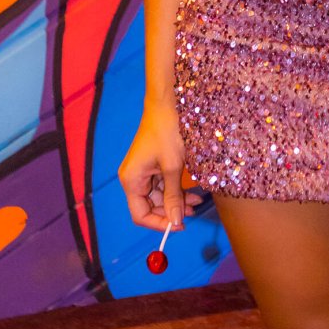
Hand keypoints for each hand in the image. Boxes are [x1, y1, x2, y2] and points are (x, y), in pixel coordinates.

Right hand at [118, 99, 202, 231]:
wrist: (168, 103)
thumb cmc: (168, 132)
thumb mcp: (172, 167)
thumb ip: (173, 196)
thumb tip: (176, 222)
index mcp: (131, 181)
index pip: (140, 215)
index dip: (159, 223)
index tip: (180, 225)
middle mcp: (134, 178)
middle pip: (150, 206)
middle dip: (171, 210)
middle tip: (193, 212)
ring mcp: (144, 170)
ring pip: (160, 195)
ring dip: (177, 200)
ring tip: (197, 202)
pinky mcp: (154, 164)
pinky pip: (164, 183)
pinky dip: (177, 188)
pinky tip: (193, 192)